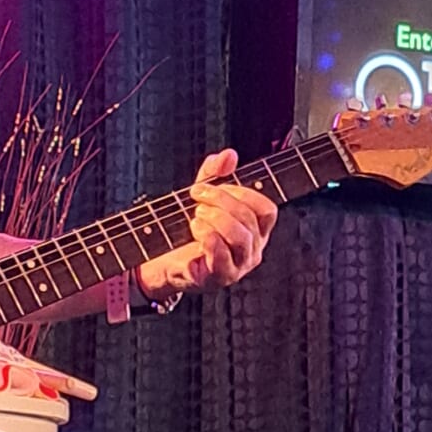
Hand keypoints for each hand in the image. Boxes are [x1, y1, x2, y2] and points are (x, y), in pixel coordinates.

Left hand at [137, 148, 276, 300]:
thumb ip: (215, 174)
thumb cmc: (190, 230)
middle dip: (220, 200)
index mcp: (255, 230)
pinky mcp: (219, 277)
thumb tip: (229, 154)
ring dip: (215, 218)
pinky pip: (222, 257)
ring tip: (195, 214)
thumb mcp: (203, 197)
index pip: (266, 209)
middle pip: (249, 219)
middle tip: (197, 194)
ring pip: (240, 237)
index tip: (217, 184)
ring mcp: (239, 266)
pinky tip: (195, 228)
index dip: (244, 192)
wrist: (165, 260)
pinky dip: (208, 236)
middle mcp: (253, 249)